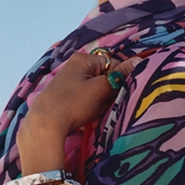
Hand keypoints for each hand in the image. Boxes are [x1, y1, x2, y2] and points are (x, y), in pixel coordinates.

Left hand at [17, 52, 141, 160]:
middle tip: (105, 106)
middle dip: (109, 95)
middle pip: (105, 79)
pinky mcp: (67, 98)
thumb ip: (120, 76)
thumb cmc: (73, 103)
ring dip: (102, 104)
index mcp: (83, 60)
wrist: (45, 124)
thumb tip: (138, 61)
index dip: (120, 80)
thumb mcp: (100, 88)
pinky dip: (92, 109)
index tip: (121, 93)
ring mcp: (71, 83)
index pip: (113, 65)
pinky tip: (89, 118)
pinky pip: (87, 100)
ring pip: (97, 92)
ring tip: (96, 114)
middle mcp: (76, 68)